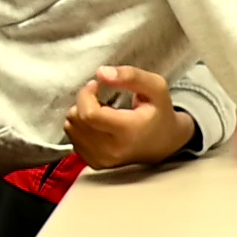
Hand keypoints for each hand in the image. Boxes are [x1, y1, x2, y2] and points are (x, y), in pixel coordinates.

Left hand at [63, 66, 195, 169]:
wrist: (165, 144)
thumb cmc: (160, 112)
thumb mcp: (156, 87)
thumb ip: (131, 76)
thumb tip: (100, 72)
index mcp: (127, 130)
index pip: (89, 113)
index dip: (86, 94)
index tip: (96, 85)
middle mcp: (111, 149)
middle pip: (77, 120)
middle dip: (84, 103)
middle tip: (101, 98)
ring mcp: (101, 159)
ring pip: (71, 130)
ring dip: (81, 115)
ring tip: (101, 111)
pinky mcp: (94, 164)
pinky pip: (73, 140)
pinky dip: (81, 128)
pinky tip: (98, 124)